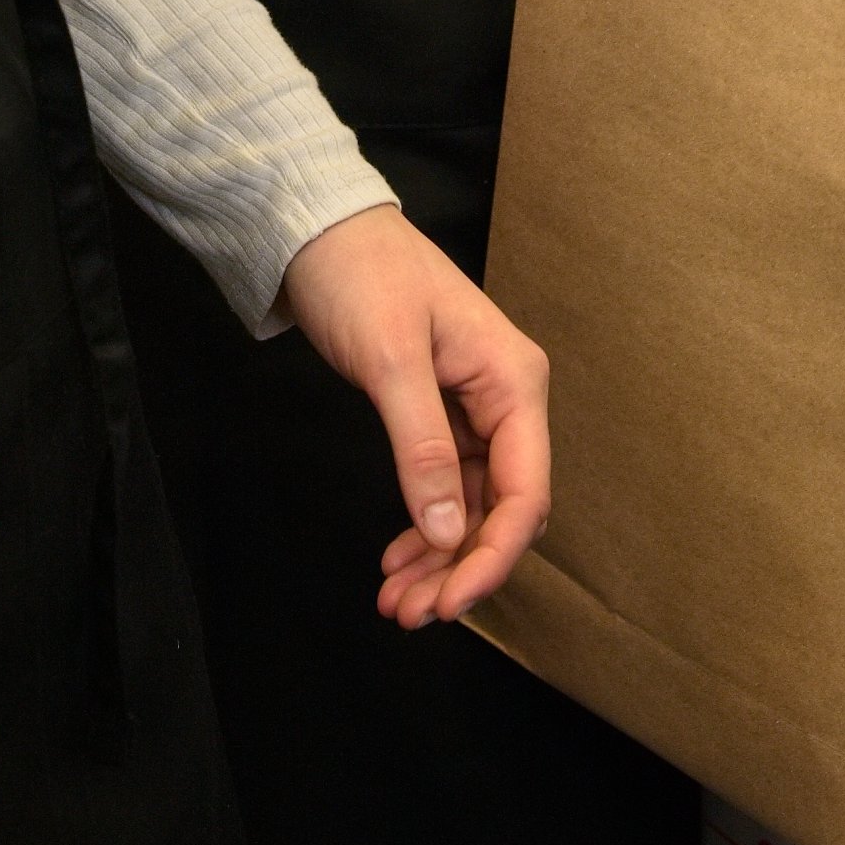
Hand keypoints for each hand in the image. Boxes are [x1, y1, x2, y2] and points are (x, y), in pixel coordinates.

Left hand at [278, 204, 549, 628]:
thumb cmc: (361, 275)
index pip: (525, 492)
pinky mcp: (442, 414)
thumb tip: (451, 531)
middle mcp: (506, 398)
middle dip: (461, 569)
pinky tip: (397, 558)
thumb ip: (423, 447)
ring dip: (440, 559)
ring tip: (395, 602)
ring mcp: (476, 409)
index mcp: (514, 380)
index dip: (493, 558)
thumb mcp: (390, 360)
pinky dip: (426, 528)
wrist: (320, 230)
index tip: (448, 604)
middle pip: (504, 509)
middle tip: (408, 613)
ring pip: (473, 508)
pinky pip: (448, 488)